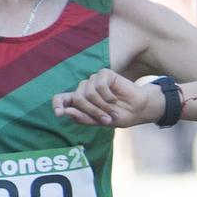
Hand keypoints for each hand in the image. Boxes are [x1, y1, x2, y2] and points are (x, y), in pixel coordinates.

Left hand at [53, 71, 191, 127]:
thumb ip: (83, 118)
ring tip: (112, 109)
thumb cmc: (119, 115)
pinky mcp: (104, 74)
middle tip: (106, 119)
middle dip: (91, 111)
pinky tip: (115, 98)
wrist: (139, 109)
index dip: (58, 104)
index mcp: (80, 101)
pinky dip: (108, 96)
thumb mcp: (100, 122)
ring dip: (101, 105)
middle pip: (77, 98)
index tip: (59, 113)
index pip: (61, 99)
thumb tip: (65, 112)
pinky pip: (99, 86)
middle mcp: (84, 89)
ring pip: (88, 93)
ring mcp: (93, 80)